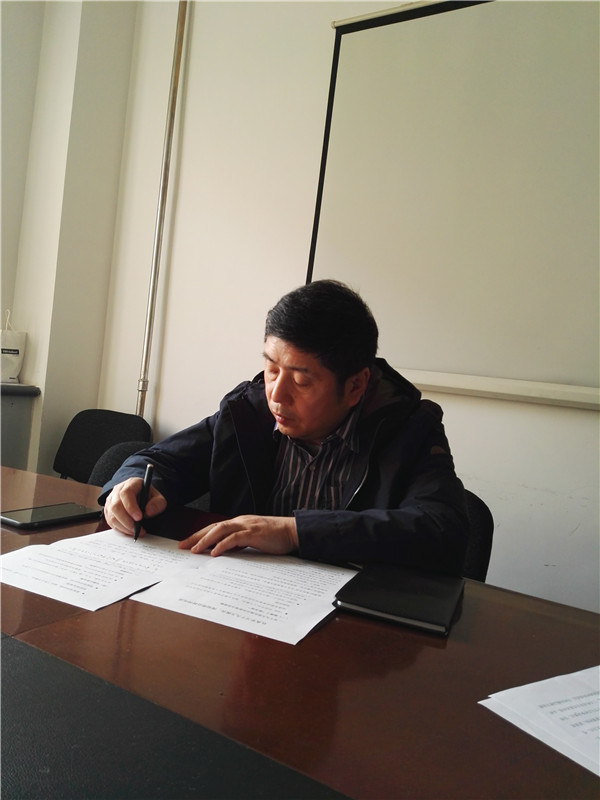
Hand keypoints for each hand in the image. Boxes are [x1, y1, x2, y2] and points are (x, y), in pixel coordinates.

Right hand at [103, 477, 166, 536]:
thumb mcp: (158, 498)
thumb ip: (157, 504)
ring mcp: (111, 501)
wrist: (141, 498)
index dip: (131, 507)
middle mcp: (118, 490)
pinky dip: (120, 529)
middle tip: (138, 529)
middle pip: (116, 506)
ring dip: (124, 527)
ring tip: (136, 532)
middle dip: (127, 521)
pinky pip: (110, 522)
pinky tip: (129, 531)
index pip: (126, 493)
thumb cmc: (148, 497)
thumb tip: (148, 511)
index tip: (139, 518)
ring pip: (112, 516)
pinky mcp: (108, 511)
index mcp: (131, 483)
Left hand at [179, 515, 297, 556]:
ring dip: (205, 540)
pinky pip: (234, 538)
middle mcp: (240, 522)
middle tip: (182, 547)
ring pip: (220, 530)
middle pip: (213, 527)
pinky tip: (214, 553)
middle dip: (196, 537)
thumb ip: (239, 543)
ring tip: (194, 551)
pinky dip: (222, 545)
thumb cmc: (276, 537)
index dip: (200, 535)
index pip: (215, 528)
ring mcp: (247, 526)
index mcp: (240, 523)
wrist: (293, 531)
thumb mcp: (253, 540)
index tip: (187, 544)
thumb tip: (224, 551)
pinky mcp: (254, 533)